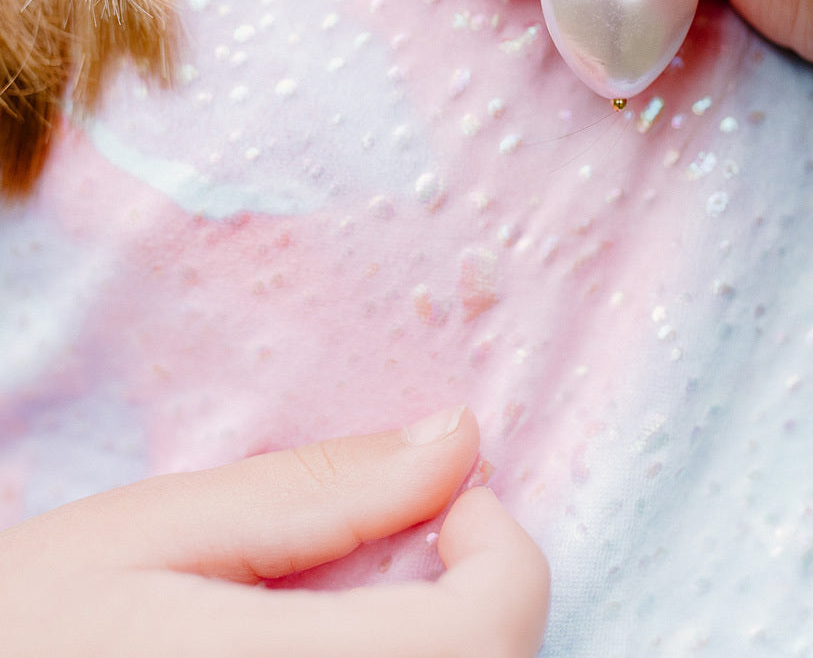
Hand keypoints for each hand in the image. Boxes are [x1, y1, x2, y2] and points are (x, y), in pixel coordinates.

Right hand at [0, 408, 547, 656]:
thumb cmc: (22, 632)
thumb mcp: (147, 535)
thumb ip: (314, 493)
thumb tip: (458, 439)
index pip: (492, 631)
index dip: (502, 552)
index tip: (445, 502)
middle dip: (474, 596)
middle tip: (394, 547)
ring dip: (442, 640)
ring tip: (347, 606)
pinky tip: (328, 648)